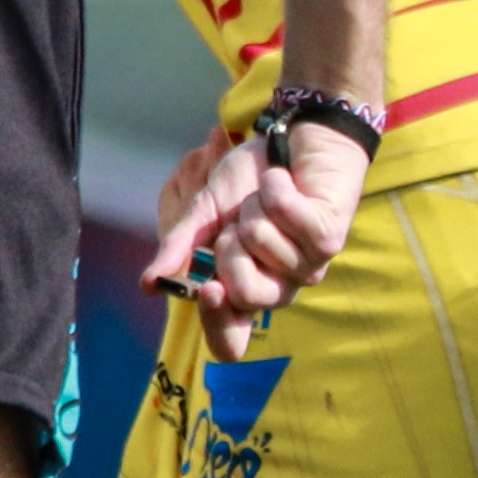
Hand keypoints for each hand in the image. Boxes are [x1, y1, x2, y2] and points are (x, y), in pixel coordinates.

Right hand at [138, 122, 361, 358]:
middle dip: (231, 248)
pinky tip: (284, 183)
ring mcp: (307, 268)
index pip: (229, 339)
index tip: (208, 289)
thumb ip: (181, 247)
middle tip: (240, 223)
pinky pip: (289, 217)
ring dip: (255, 209)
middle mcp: (278, 288)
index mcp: (243, 289)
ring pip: (263, 246)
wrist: (293, 139)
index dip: (217, 323)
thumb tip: (148, 284)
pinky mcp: (329, 240)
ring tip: (267, 198)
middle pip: (245, 293)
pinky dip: (276, 189)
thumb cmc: (249, 181)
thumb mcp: (205, 212)